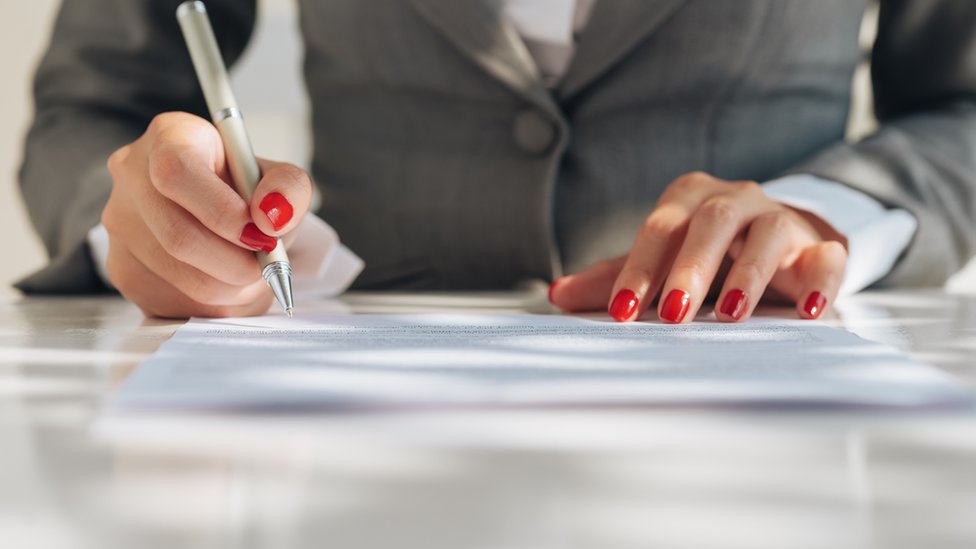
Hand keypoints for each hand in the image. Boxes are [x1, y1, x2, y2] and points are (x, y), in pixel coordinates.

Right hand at [103, 112, 312, 317]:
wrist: (222, 212)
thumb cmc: (248, 191)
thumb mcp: (278, 178)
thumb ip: (289, 188)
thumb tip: (272, 217)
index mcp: (170, 137)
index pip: (177, 174)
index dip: (223, 212)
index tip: (261, 234)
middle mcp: (132, 176)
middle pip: (178, 236)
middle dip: (236, 262)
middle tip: (266, 264)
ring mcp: (120, 225)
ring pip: (179, 277)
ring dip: (232, 287)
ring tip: (251, 271)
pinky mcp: (122, 268)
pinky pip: (173, 303)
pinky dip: (216, 303)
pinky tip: (228, 281)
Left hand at [549, 172, 847, 322]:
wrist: (782, 238)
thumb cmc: (709, 253)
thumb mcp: (662, 263)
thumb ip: (614, 278)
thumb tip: (557, 296)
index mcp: (689, 199)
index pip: (659, 230)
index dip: (639, 269)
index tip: (623, 312)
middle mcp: (734, 200)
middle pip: (711, 223)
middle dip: (690, 269)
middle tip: (672, 314)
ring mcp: (780, 218)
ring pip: (769, 232)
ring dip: (749, 273)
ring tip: (731, 314)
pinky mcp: (821, 245)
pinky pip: (828, 257)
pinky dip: (822, 280)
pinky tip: (809, 311)